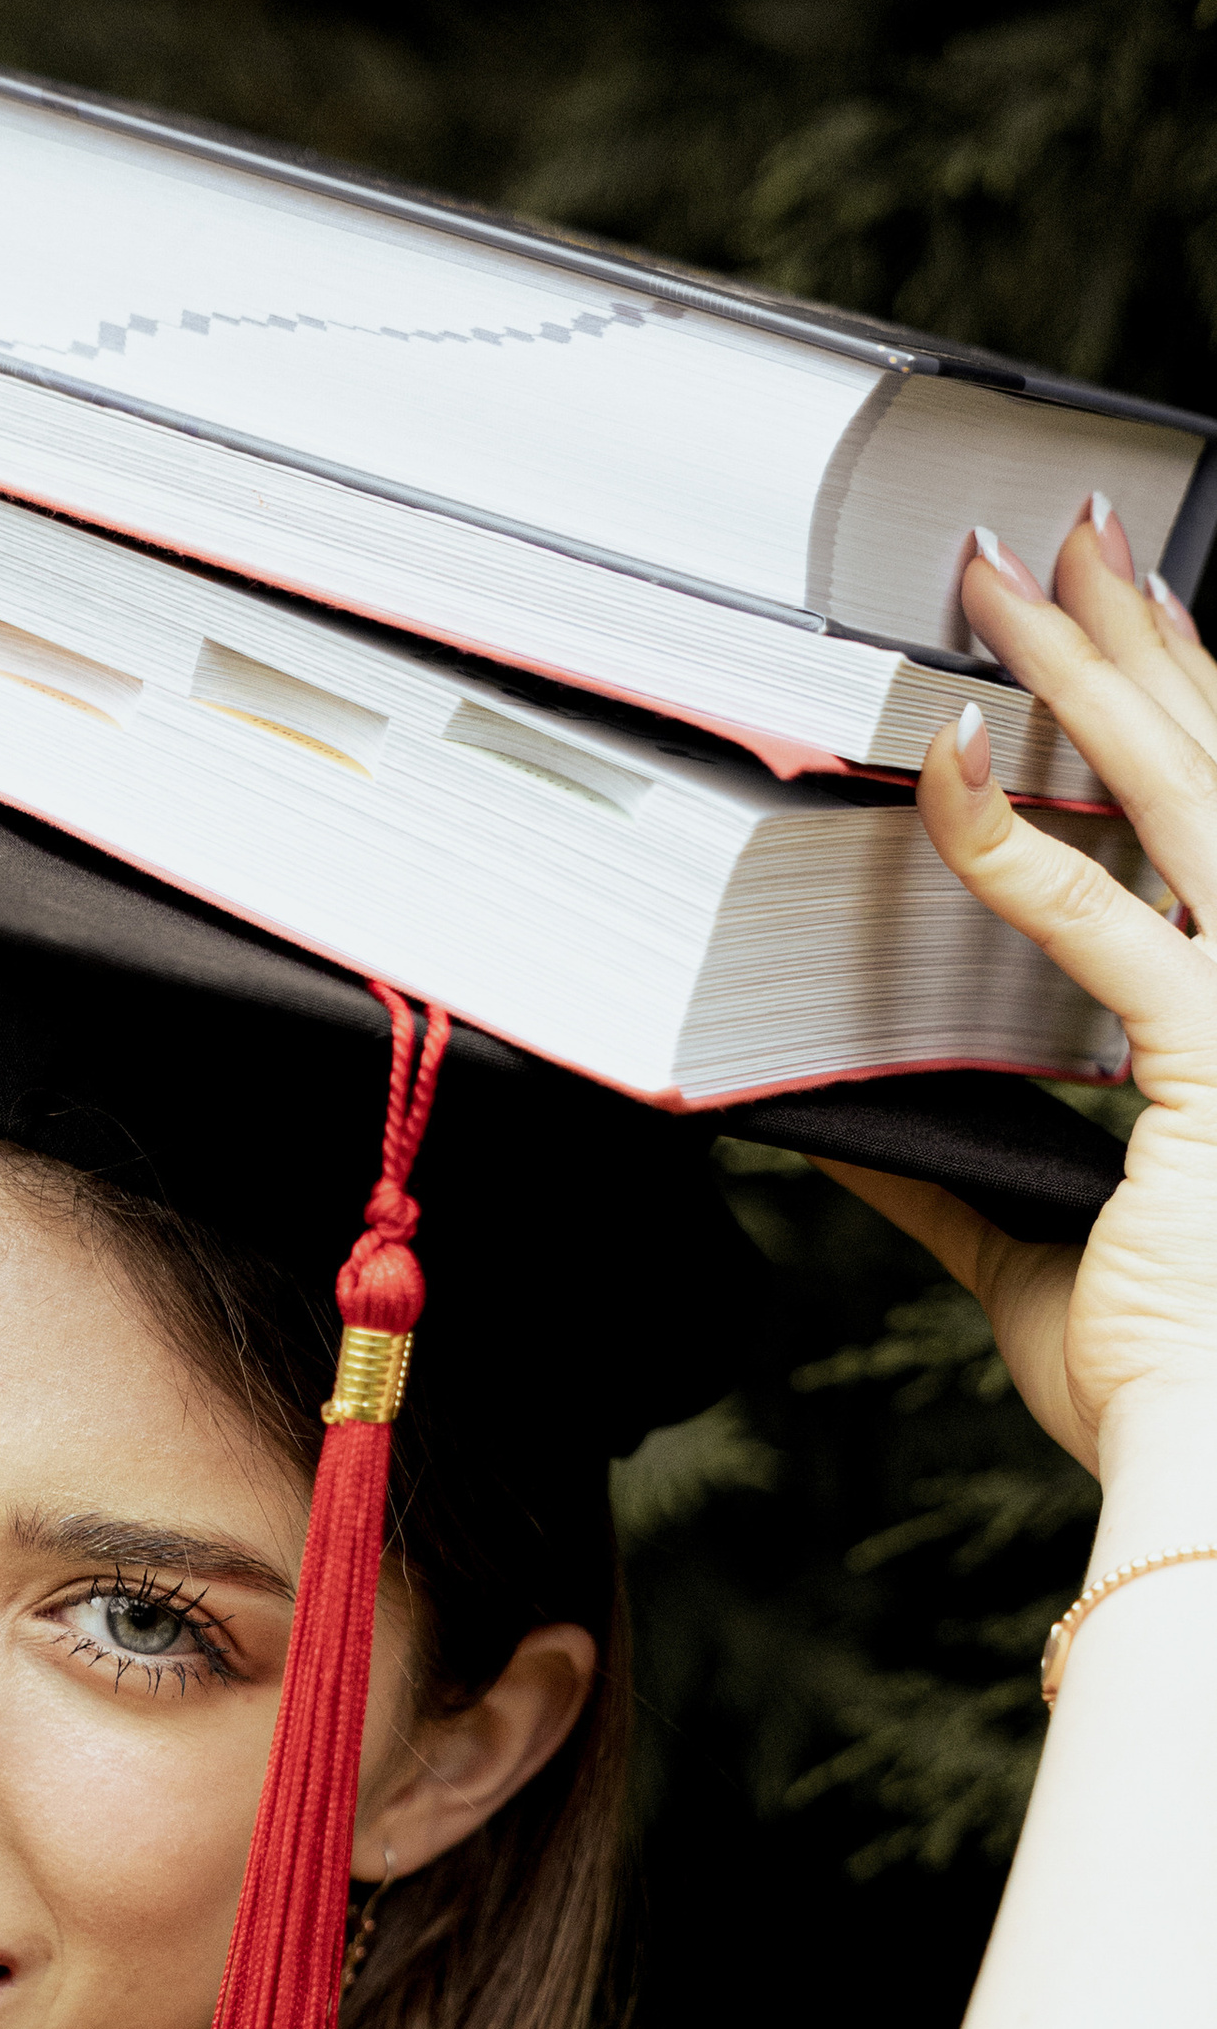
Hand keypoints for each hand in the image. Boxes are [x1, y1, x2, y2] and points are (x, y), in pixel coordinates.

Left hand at [821, 517, 1216, 1480]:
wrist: (1213, 1485)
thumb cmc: (1155, 1395)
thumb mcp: (1035, 1263)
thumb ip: (956, 1181)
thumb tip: (848, 1133)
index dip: (1169, 706)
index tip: (1102, 621)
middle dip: (1127, 645)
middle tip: (1043, 543)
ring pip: (1187, 807)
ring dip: (1087, 685)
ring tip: (1003, 591)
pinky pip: (1108, 936)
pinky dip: (1015, 849)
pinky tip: (937, 779)